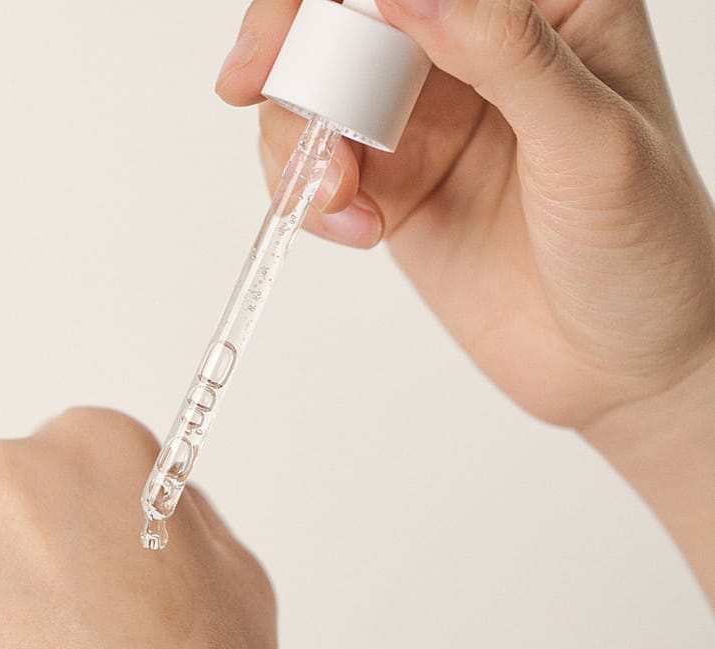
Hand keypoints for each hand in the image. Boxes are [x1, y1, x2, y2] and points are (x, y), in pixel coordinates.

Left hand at [0, 408, 348, 648]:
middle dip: (38, 555)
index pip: (75, 458)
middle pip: (11, 506)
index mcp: (95, 443)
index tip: (100, 558)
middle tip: (83, 626)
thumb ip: (178, 516)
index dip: (94, 519)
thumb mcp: (234, 568)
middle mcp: (7, 475)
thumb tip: (138, 511)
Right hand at [217, 0, 714, 430]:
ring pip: (317, 92)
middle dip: (294, 54)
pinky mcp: (396, 187)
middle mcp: (474, 52)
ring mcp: (428, 122)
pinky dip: (310, 195)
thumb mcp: (593, 144)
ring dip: (299, 140)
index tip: (293, 34)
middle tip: (254, 88)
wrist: (615, 364)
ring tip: (340, 202)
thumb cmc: (643, 251)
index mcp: (546, 8)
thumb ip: (506, 55)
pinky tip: (355, 231)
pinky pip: (320, 166)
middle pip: (346, 20)